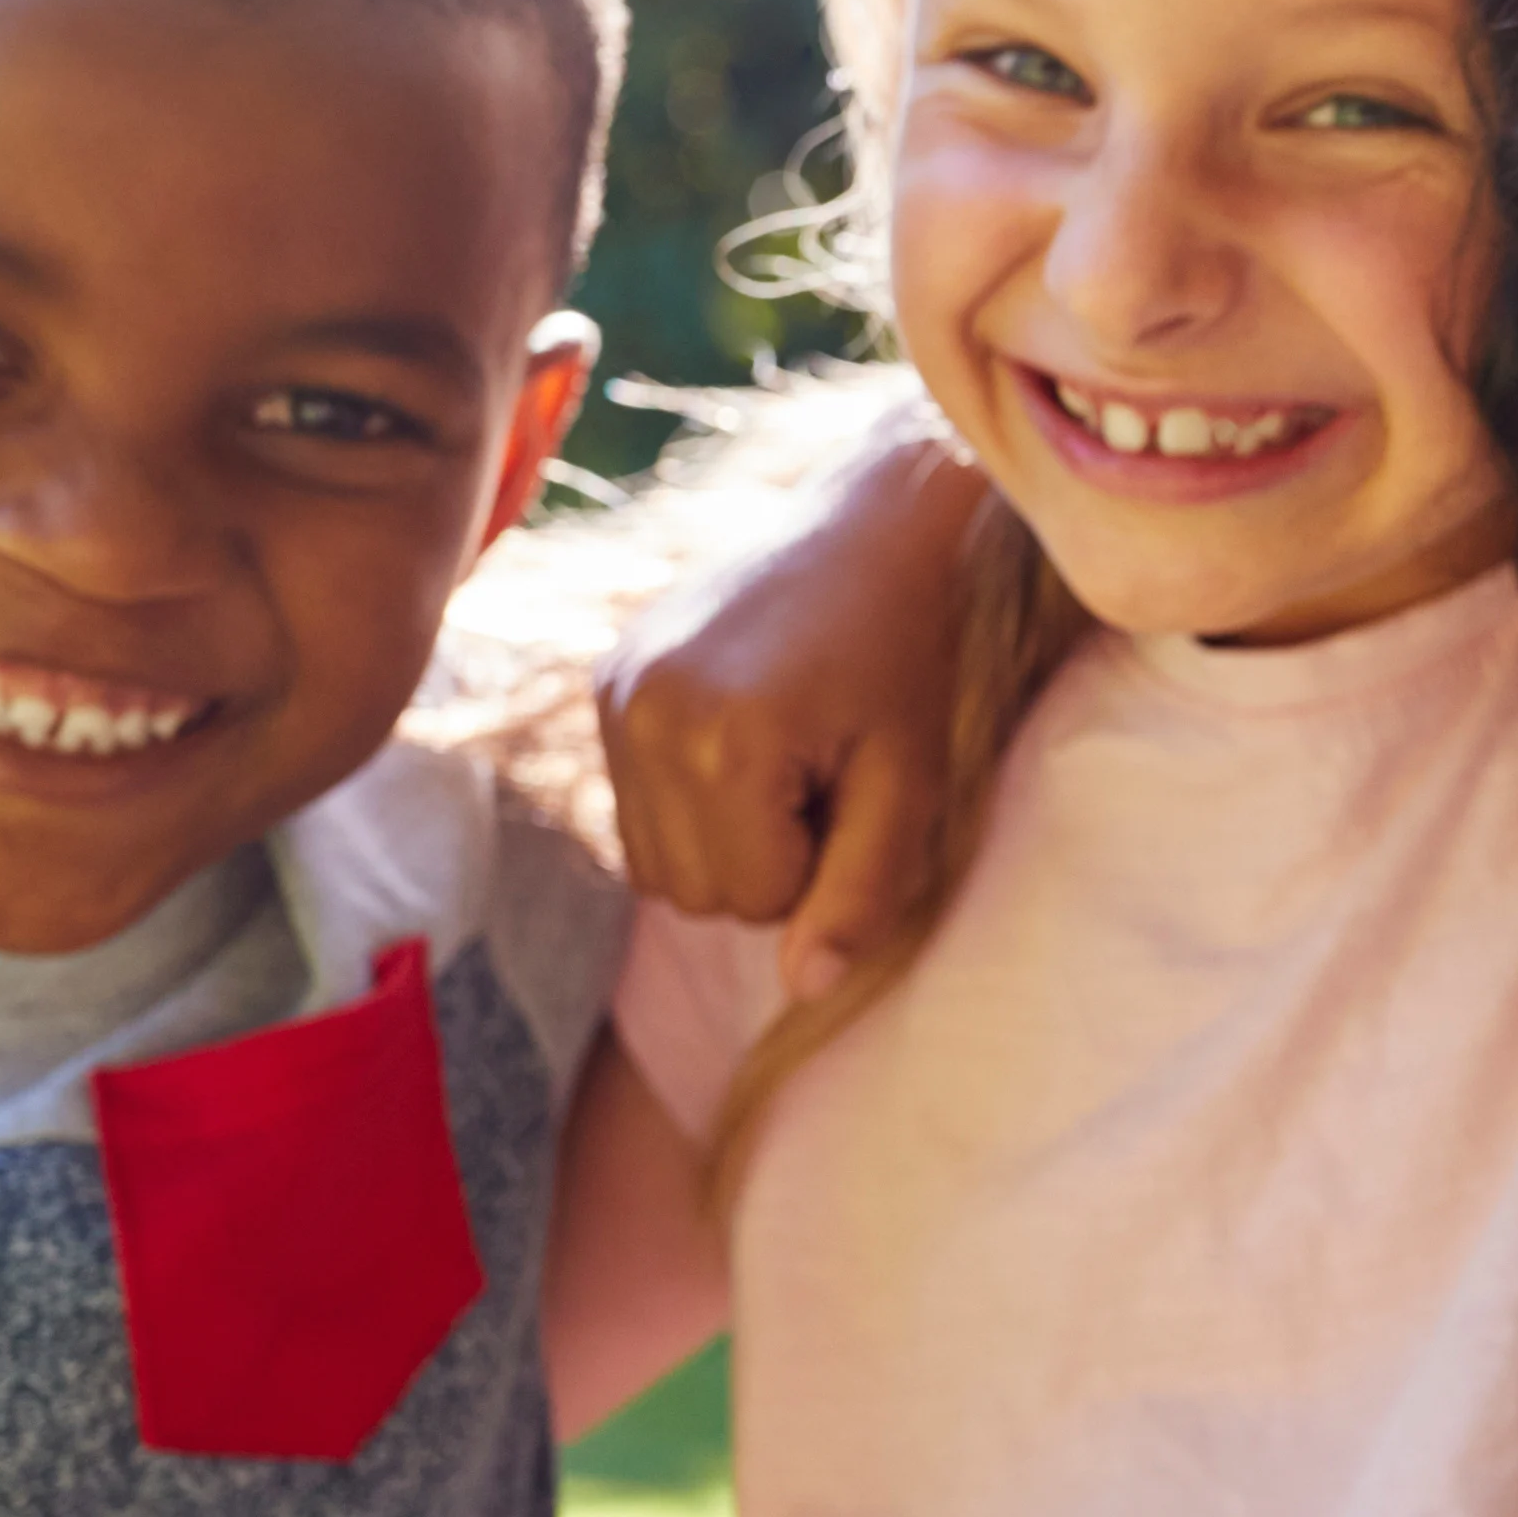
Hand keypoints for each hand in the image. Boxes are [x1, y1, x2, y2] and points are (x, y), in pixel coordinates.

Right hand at [596, 423, 980, 994]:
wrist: (869, 528)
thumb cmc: (908, 659)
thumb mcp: (911, 782)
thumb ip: (862, 892)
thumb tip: (802, 988)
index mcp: (719, 742)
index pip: (752, 902)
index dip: (819, 865)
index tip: (854, 785)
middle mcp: (643, 716)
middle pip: (693, 892)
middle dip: (769, 860)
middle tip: (826, 771)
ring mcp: (613, 694)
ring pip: (655, 866)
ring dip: (728, 839)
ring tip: (788, 758)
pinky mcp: (606, 681)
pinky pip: (636, 811)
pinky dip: (694, 804)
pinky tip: (746, 739)